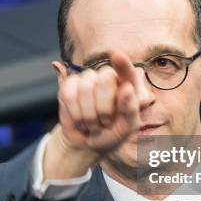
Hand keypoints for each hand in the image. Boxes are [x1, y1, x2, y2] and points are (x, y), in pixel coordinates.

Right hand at [44, 51, 141, 179]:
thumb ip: (131, 110)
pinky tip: (80, 120)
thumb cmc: (112, 134)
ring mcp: (89, 79)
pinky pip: (69, 93)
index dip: (122, 64)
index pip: (128, 72)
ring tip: (93, 124)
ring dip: (88, 115)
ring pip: (86, 87)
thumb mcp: (127, 128)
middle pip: (105, 78)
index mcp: (128, 85)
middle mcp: (109, 78)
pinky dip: (74, 113)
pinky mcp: (70, 85)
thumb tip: (126, 88)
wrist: (87, 144)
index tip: (117, 56)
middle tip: (105, 123)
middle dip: (103, 107)